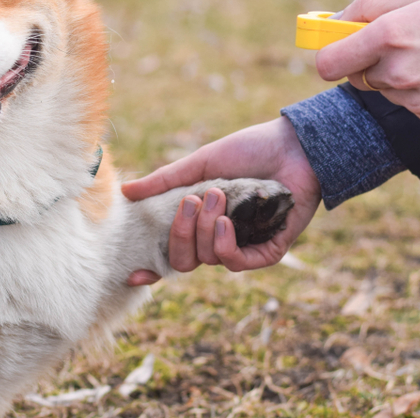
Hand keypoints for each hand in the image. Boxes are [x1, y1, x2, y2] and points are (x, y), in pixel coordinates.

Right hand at [122, 117, 320, 285]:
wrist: (294, 146)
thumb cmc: (249, 151)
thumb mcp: (201, 164)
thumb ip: (166, 181)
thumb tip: (125, 192)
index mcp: (201, 221)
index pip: (172, 253)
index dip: (152, 269)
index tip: (133, 273)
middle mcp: (219, 238)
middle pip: (184, 261)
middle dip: (180, 234)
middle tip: (192, 201)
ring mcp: (244, 245)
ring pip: (208, 258)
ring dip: (207, 228)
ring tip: (219, 195)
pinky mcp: (269, 250)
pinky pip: (237, 263)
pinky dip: (225, 246)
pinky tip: (226, 224)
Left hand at [317, 0, 419, 132]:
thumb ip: (364, 9)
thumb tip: (329, 25)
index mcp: (389, 36)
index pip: (327, 64)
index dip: (332, 56)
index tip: (341, 51)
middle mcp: (400, 73)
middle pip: (358, 79)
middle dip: (372, 63)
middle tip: (407, 46)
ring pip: (388, 94)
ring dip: (401, 80)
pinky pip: (414, 110)